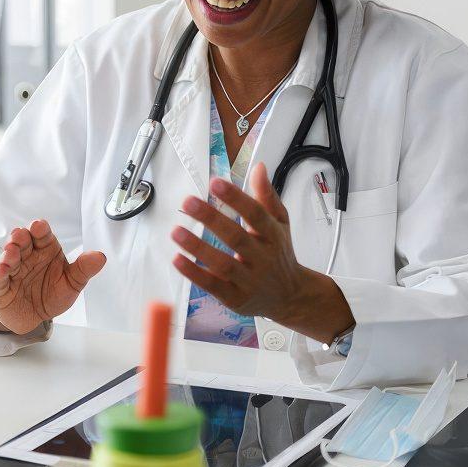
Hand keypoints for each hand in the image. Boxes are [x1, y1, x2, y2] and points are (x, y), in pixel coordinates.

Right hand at [0, 220, 106, 334]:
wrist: (35, 317)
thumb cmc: (52, 294)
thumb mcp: (72, 283)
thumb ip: (84, 269)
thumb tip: (101, 256)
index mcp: (45, 250)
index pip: (42, 235)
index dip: (40, 229)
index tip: (39, 226)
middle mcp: (28, 255)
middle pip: (23, 241)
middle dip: (21, 237)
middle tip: (21, 235)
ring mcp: (13, 269)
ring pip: (9, 256)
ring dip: (9, 253)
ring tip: (11, 252)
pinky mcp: (1, 286)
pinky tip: (2, 270)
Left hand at [170, 162, 352, 342]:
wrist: (291, 297)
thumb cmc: (279, 254)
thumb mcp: (280, 223)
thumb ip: (267, 196)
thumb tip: (258, 168)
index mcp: (273, 236)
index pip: (256, 214)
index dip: (236, 198)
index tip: (216, 183)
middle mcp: (263, 259)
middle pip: (237, 238)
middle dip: (212, 219)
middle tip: (189, 201)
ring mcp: (249, 281)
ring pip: (223, 264)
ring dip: (198, 248)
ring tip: (176, 231)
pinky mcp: (235, 299)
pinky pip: (213, 286)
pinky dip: (194, 274)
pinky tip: (177, 259)